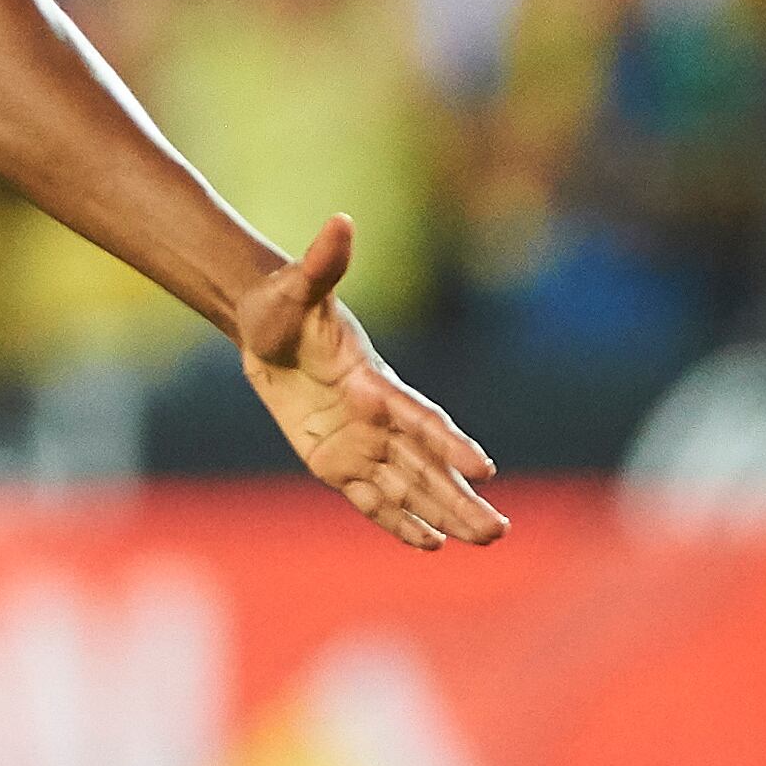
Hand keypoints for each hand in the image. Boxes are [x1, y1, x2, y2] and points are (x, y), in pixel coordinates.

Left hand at [234, 215, 507, 551]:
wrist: (265, 326)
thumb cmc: (285, 303)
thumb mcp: (297, 286)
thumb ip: (323, 261)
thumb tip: (340, 221)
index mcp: (374, 379)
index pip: (419, 416)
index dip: (449, 441)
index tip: (485, 468)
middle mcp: (377, 416)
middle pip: (426, 464)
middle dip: (460, 496)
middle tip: (500, 531)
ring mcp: (360, 441)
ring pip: (408, 485)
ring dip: (443, 513)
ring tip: (483, 540)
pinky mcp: (335, 460)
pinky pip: (370, 496)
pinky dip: (396, 519)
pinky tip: (429, 544)